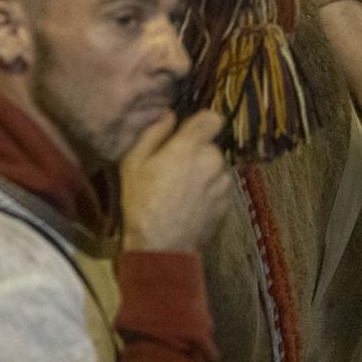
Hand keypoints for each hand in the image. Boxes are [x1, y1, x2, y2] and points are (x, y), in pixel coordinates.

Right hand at [119, 109, 235, 253]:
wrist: (161, 246)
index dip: (201, 122)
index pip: (213, 118)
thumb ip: (153, 133)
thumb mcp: (134, 162)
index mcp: (190, 147)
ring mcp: (223, 185)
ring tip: (183, 189)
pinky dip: (210, 191)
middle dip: (197, 152)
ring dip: (205, 172)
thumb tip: (168, 115)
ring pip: (217, 168)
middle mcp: (213, 161)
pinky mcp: (228, 205)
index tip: (188, 132)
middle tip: (176, 167)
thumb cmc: (142, 201)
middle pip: (212, 146)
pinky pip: (220, 188)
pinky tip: (191, 203)